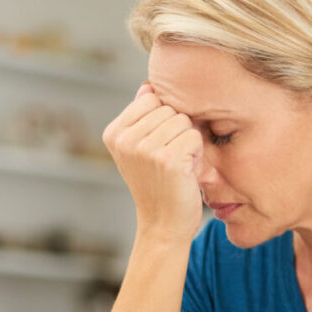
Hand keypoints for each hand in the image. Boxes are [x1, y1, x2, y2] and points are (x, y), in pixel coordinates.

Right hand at [101, 82, 204, 242]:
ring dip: (187, 141)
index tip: (158, 145)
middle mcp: (125, 139)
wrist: (163, 224)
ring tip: (177, 165)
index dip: (163, 119)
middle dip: (177, 130)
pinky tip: (186, 171)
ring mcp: (145, 149)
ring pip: (183, 120)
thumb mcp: (141, 148)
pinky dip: (196, 152)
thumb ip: (143, 117)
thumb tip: (148, 86)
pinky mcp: (168, 159)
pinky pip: (194, 136)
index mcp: (114, 133)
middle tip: (169, 159)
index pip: (150, 98)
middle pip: (169, 108)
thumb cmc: (157, 184)